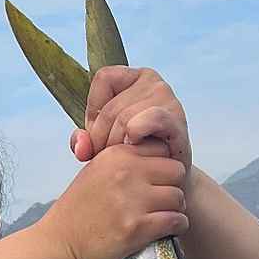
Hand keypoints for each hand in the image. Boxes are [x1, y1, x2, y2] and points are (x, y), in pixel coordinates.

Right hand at [40, 144, 187, 258]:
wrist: (61, 244)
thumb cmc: (79, 210)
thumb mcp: (95, 171)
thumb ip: (123, 160)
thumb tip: (157, 152)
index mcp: (116, 155)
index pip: (161, 149)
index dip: (162, 166)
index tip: (156, 182)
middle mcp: (125, 174)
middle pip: (176, 172)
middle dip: (172, 186)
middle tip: (162, 202)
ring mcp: (132, 201)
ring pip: (178, 197)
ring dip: (175, 209)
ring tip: (163, 217)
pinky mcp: (137, 228)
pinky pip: (176, 220)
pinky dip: (177, 226)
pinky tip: (168, 229)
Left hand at [70, 66, 191, 175]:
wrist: (165, 180)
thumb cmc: (135, 156)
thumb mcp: (104, 143)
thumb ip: (85, 141)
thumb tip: (81, 148)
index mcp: (135, 78)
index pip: (104, 78)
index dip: (94, 110)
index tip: (99, 136)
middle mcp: (154, 82)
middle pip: (111, 108)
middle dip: (101, 139)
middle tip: (107, 160)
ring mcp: (168, 99)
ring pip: (124, 119)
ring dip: (116, 146)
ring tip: (121, 160)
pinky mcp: (177, 122)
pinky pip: (151, 119)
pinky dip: (137, 135)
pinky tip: (136, 150)